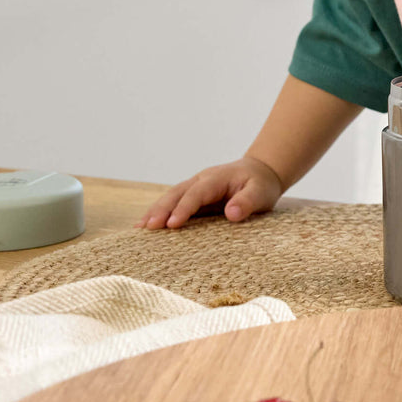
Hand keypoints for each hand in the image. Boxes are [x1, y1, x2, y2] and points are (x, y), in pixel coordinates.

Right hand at [136, 156, 285, 229]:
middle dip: (161, 210)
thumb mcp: (261, 192)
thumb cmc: (260, 184)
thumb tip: (232, 213)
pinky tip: (144, 226)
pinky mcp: (193, 196)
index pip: (197, 194)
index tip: (172, 224)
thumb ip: (248, 202)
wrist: (260, 172)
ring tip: (140, 229)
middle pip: (177, 193)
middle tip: (148, 228)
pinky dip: (158, 213)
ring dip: (155, 211)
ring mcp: (194, 187)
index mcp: (216, 179)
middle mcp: (201, 180)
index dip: (184, 208)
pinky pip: (173, 203)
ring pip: (170, 197)